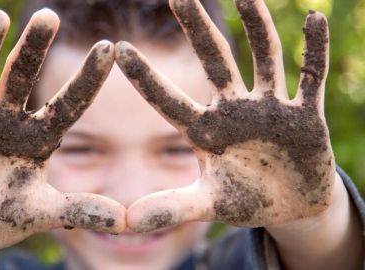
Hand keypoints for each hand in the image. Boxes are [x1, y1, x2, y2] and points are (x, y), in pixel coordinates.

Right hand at [0, 9, 124, 250]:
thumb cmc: (7, 216)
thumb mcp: (43, 212)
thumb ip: (79, 210)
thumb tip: (124, 222)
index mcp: (40, 136)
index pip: (69, 102)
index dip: (88, 78)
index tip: (109, 47)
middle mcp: (10, 119)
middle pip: (23, 76)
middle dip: (34, 47)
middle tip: (49, 16)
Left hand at [116, 0, 333, 231]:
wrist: (291, 205)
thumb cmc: (245, 200)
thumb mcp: (207, 206)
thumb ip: (171, 208)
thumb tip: (126, 222)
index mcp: (205, 132)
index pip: (169, 100)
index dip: (144, 78)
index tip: (118, 49)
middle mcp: (234, 111)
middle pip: (213, 62)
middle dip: (197, 30)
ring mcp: (269, 108)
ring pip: (262, 58)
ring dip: (257, 26)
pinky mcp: (304, 114)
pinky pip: (310, 77)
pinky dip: (315, 51)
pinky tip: (314, 19)